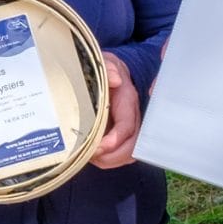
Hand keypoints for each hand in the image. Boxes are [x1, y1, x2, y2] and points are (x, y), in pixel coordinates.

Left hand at [90, 53, 141, 169]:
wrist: (108, 71)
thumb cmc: (104, 69)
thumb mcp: (104, 63)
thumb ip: (109, 68)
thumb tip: (115, 80)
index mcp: (128, 100)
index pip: (127, 126)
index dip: (114, 140)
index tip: (98, 147)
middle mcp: (131, 116)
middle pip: (132, 145)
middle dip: (113, 156)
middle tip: (91, 156)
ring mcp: (127, 126)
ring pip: (128, 152)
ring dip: (109, 160)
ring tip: (90, 157)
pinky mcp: (120, 134)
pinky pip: (121, 153)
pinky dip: (108, 159)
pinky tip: (92, 156)